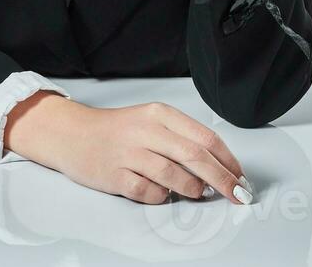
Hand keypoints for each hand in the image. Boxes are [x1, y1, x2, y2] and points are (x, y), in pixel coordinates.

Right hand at [4, 93, 254, 205]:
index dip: (228, 160)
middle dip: (222, 179)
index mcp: (159, 114)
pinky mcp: (115, 175)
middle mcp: (145, 130)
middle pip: (195, 156)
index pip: (204, 136)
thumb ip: (180, 139)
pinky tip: (161, 192)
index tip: (241, 177)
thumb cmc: (115, 131)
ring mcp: (129, 153)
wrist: (71, 134)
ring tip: (195, 191)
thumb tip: (218, 166)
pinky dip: (160, 196)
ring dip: (192, 189)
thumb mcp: (150, 123)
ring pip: (174, 176)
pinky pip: (148, 192)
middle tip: (237, 194)